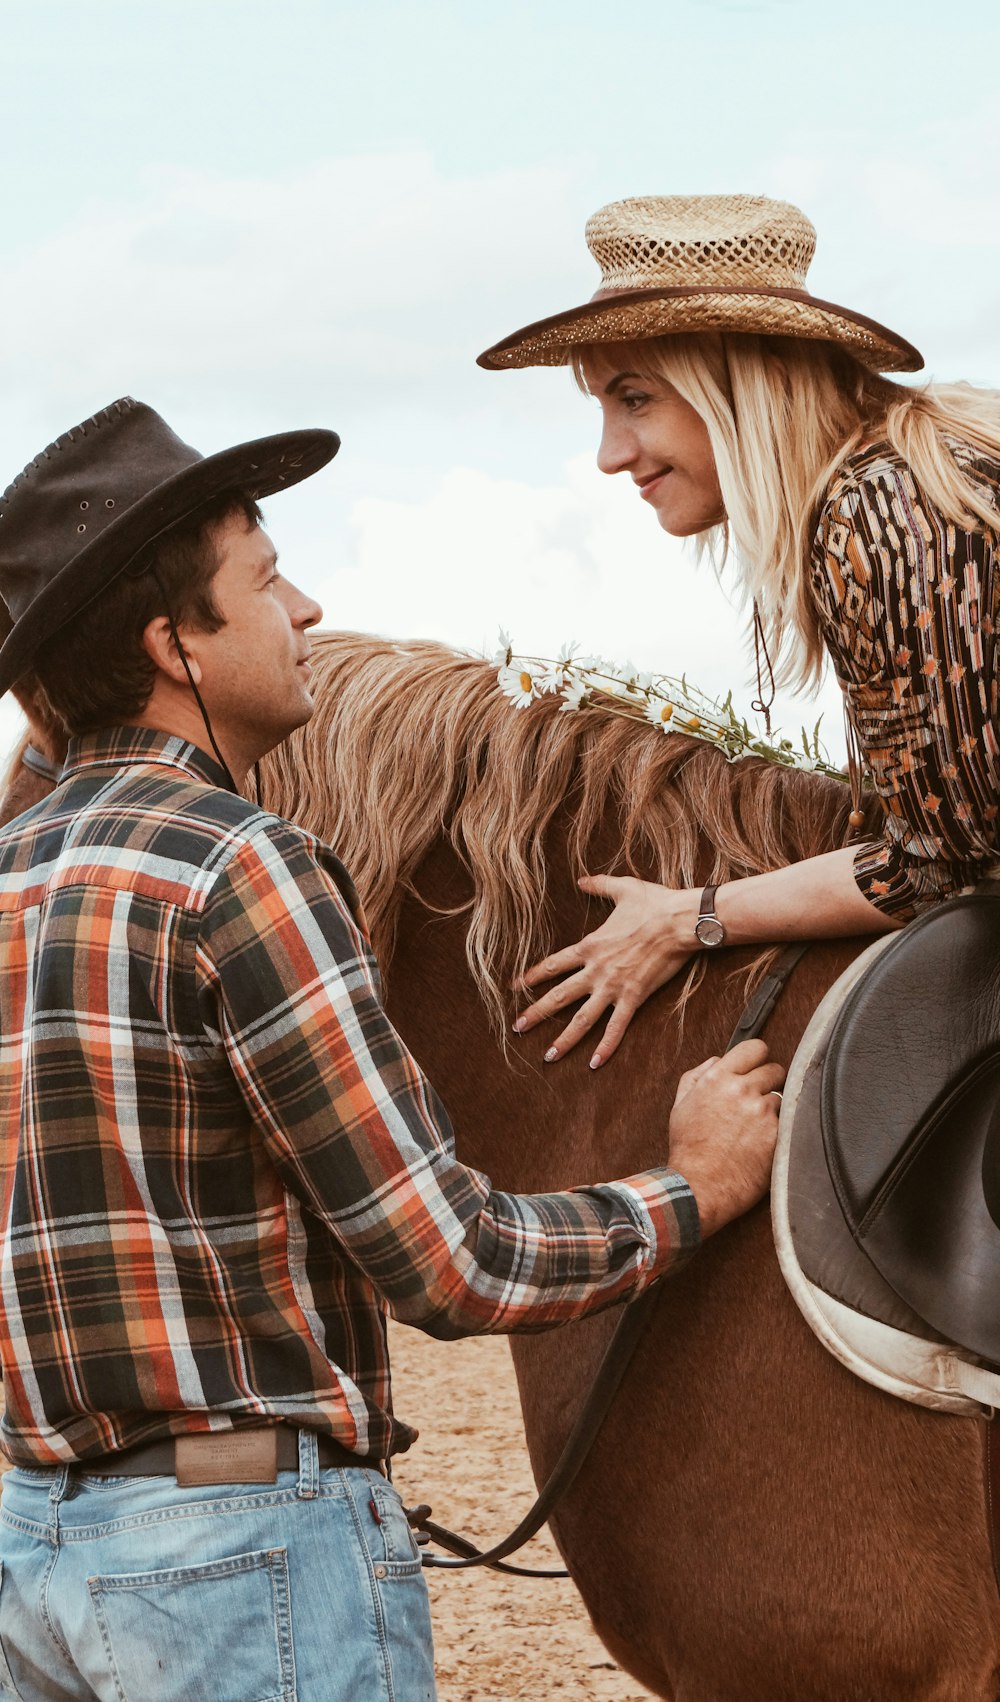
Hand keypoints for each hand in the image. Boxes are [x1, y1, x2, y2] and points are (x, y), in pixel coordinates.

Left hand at [514, 874, 698, 1066]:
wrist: (680, 920)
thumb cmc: (654, 902)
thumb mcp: (622, 887)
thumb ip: (598, 885)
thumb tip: (582, 879)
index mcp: (589, 945)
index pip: (553, 964)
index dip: (533, 976)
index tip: (516, 986)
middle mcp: (595, 970)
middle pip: (558, 996)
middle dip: (536, 1013)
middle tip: (517, 1028)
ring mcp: (613, 986)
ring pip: (582, 1018)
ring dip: (563, 1039)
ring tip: (548, 1056)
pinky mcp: (634, 997)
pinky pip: (616, 1027)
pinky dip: (606, 1046)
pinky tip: (595, 1064)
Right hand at [666, 1040, 784, 1237]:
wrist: (699, 1186)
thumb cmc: (688, 1149)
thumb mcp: (681, 1105)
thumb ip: (697, 1075)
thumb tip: (718, 1060)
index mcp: (718, 1078)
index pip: (755, 1047)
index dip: (757, 1057)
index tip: (756, 1067)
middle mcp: (743, 1090)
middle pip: (774, 1069)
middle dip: (767, 1082)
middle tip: (756, 1100)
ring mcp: (762, 1112)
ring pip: (780, 1097)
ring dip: (771, 1109)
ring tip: (754, 1128)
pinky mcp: (777, 1135)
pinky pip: (785, 1123)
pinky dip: (776, 1130)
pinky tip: (760, 1143)